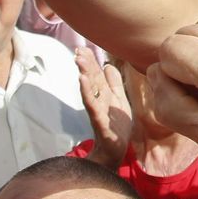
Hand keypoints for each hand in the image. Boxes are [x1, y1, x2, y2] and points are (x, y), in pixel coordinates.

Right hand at [76, 49, 133, 168]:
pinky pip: (93, 105)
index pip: (96, 76)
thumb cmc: (116, 126)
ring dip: (84, 74)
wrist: (115, 150)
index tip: (83, 48)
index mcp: (105, 96)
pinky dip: (88, 92)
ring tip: (79, 60)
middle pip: (91, 80)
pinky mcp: (100, 122)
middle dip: (85, 64)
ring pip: (90, 90)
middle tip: (78, 50)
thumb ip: (114, 84)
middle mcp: (99, 101)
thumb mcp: (119, 101)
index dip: (90, 62)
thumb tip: (108, 65)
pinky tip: (83, 80)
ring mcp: (98, 111)